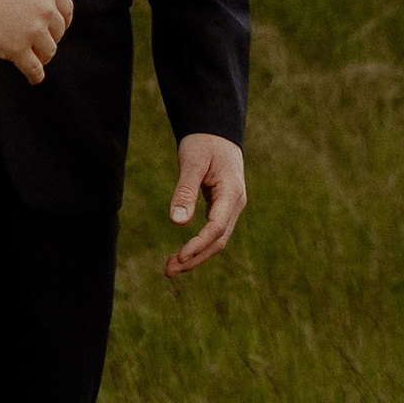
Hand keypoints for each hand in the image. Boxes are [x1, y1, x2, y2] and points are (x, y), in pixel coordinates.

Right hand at [0, 0, 73, 81]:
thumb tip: (43, 21)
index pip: (66, 10)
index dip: (62, 23)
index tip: (56, 31)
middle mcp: (45, 7)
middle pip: (57, 32)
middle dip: (48, 40)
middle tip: (37, 46)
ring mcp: (33, 29)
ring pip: (48, 51)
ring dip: (42, 57)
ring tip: (33, 60)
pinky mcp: (18, 49)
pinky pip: (35, 68)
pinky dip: (36, 76)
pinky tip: (34, 79)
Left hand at [165, 132, 245, 276]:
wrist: (217, 131)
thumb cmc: (204, 142)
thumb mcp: (192, 162)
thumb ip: (185, 191)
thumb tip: (177, 222)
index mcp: (232, 192)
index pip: (216, 227)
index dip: (198, 244)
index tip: (178, 256)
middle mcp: (235, 204)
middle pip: (218, 240)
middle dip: (194, 258)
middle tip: (167, 271)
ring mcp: (231, 208)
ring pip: (216, 239)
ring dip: (195, 255)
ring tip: (169, 268)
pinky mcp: (222, 208)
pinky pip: (213, 232)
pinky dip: (198, 245)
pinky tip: (181, 254)